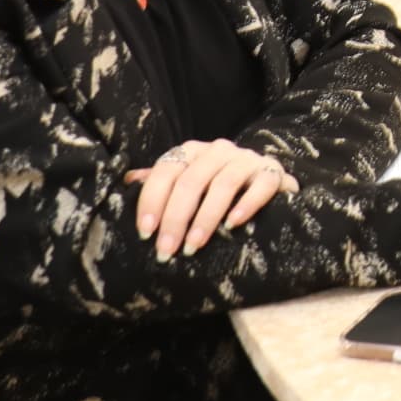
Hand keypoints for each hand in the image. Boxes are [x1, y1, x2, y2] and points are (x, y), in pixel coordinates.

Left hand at [129, 139, 294, 259]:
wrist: (265, 176)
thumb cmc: (217, 185)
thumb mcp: (187, 180)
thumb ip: (161, 181)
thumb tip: (128, 182)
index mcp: (192, 152)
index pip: (166, 170)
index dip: (152, 200)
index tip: (145, 232)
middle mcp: (218, 150)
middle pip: (192, 181)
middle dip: (175, 218)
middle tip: (166, 250)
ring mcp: (247, 159)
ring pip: (224, 184)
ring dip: (206, 218)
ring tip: (194, 246)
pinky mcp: (272, 172)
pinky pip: (261, 185)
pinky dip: (247, 205)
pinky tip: (233, 225)